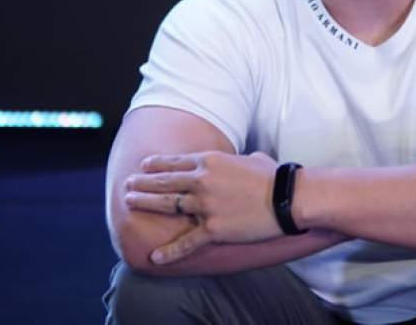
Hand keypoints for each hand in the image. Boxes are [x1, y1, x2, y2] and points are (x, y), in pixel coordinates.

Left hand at [124, 150, 280, 264]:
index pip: (175, 162)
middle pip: (164, 181)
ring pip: (167, 205)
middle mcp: (202, 181)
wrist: (287, 198)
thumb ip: (239, 159)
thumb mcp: (253, 158)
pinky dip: (169, 251)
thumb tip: (242, 159)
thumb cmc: (275, 176)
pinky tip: (154, 257)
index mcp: (210, 161)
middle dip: (142, 182)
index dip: (155, 164)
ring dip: (146, 203)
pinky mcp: (213, 229)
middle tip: (128, 184)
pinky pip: (186, 242)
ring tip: (130, 203)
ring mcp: (205, 205)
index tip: (143, 166)